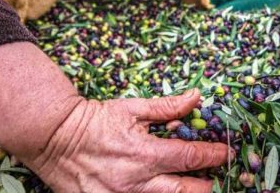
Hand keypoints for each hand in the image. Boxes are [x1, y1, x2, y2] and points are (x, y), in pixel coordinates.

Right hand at [0, 44, 226, 192]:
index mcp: (144, 153)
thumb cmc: (95, 120)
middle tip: (218, 179)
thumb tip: (197, 97)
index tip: (226, 152)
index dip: (213, 156)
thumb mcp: (132, 109)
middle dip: (207, 186)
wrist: (54, 137)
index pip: (190, 158)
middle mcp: (136, 182)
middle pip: (185, 192)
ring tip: (198, 189)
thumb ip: (167, 107)